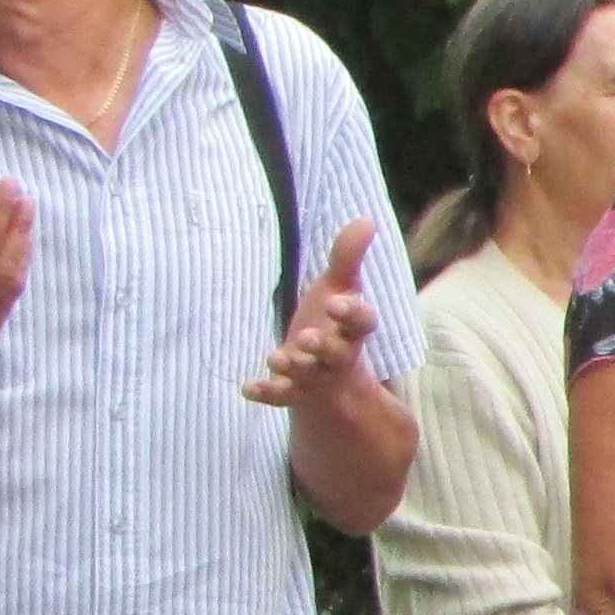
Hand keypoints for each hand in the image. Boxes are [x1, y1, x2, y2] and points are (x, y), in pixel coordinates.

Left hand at [242, 217, 384, 408]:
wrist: (327, 375)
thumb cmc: (331, 325)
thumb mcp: (338, 289)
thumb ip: (347, 258)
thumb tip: (366, 219)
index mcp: (352, 330)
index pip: (363, 324)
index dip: (353, 315)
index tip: (336, 303)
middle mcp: (339, 355)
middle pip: (339, 354)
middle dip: (324, 347)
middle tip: (307, 337)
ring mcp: (316, 376)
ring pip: (310, 375)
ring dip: (295, 367)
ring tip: (277, 357)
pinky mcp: (293, 392)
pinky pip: (282, 396)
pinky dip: (266, 392)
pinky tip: (247, 387)